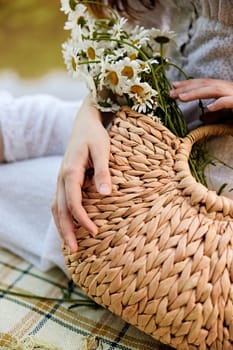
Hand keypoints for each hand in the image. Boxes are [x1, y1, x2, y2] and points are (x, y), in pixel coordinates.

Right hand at [51, 95, 111, 252]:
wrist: (84, 122)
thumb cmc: (95, 135)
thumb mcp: (102, 149)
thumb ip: (103, 171)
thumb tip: (105, 194)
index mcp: (70, 171)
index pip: (73, 201)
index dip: (82, 219)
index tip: (95, 232)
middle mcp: (61, 177)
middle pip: (60, 208)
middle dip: (66, 230)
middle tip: (74, 250)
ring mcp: (60, 178)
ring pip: (56, 206)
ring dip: (61, 225)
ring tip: (68, 244)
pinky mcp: (64, 179)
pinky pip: (59, 201)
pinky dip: (61, 216)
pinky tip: (67, 225)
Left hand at [170, 78, 232, 111]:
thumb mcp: (226, 114)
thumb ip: (215, 114)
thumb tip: (201, 116)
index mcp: (224, 90)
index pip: (203, 84)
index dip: (188, 85)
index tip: (174, 87)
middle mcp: (228, 89)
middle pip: (205, 85)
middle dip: (187, 88)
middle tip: (170, 93)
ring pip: (214, 90)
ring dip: (196, 93)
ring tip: (181, 98)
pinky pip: (230, 101)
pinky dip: (220, 103)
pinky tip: (209, 107)